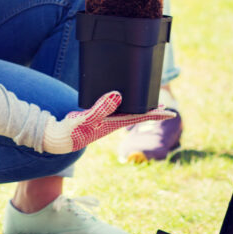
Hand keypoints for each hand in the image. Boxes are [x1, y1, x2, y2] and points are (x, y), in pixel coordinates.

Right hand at [42, 91, 174, 153]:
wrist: (61, 137)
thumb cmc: (73, 130)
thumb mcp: (86, 118)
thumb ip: (101, 107)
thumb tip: (118, 95)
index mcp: (115, 122)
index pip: (141, 117)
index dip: (156, 114)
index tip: (171, 113)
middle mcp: (114, 121)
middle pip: (138, 114)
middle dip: (152, 110)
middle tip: (165, 105)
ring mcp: (106, 119)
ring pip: (128, 111)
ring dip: (139, 107)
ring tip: (150, 102)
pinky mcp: (98, 116)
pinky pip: (116, 108)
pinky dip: (123, 103)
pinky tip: (123, 99)